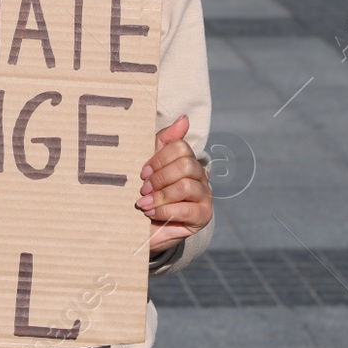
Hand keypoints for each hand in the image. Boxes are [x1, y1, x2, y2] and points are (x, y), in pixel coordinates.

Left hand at [137, 115, 211, 256]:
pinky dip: (165, 210)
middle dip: (160, 178)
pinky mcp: (203, 216)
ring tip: (144, 203)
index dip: (159, 158)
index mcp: (187, 160)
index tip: (142, 172)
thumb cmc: (145, 194)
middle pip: (186, 164)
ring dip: (160, 195)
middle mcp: (200, 176)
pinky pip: (187, 209)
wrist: (142, 228)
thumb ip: (164, 141)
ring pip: (186, 186)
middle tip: (143, 189)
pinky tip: (151, 213)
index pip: (180, 147)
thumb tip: (184, 119)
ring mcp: (204, 196)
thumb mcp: (149, 166)